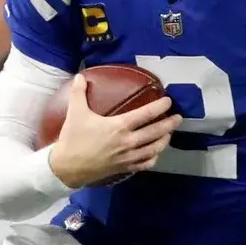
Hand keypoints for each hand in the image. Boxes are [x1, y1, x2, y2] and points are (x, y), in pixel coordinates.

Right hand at [48, 73, 179, 188]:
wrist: (67, 167)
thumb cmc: (73, 138)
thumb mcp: (75, 112)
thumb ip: (79, 92)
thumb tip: (79, 75)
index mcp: (119, 126)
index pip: (146, 114)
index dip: (160, 107)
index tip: (168, 101)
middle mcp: (128, 142)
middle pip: (155, 132)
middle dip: (170, 124)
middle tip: (179, 118)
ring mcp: (128, 157)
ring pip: (154, 149)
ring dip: (164, 140)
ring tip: (169, 134)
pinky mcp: (125, 169)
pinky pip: (145, 164)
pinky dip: (153, 158)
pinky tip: (156, 153)